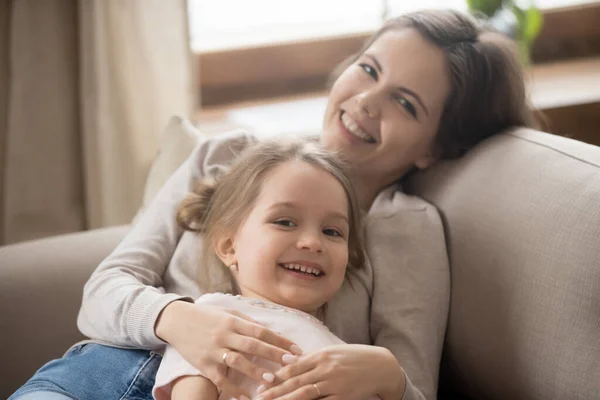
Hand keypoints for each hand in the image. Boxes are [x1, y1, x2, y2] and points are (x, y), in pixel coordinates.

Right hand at [155, 300, 302, 398]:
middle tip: (292, 363)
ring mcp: (214, 350)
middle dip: (273, 354)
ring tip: (271, 380)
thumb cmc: (206, 316)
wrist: (176, 320)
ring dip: (255, 371)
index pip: (261, 331)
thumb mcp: (227, 313)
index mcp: (233, 321)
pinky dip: (233, 389)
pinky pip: (220, 379)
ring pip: (237, 362)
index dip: (280, 340)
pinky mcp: (204, 364)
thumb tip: (269, 332)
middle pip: (252, 346)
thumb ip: (247, 322)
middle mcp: (225, 335)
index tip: (296, 349)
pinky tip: (246, 398)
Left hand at [256, 344, 404, 399]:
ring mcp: (334, 384)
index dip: (277, 375)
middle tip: (259, 397)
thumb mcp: (332, 352)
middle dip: (276, 390)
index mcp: (322, 355)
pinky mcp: (343, 397)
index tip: (262, 381)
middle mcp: (326, 369)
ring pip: (305, 394)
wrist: (381, 366)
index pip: (294, 367)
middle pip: (296, 381)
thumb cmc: (354, 357)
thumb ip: (310, 357)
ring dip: (286, 399)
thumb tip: (288, 361)